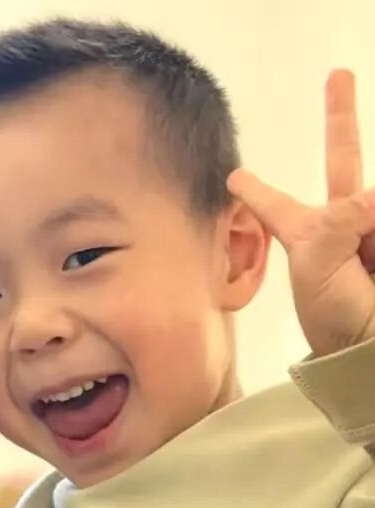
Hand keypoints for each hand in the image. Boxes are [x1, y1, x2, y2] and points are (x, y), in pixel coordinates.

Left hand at [228, 69, 374, 356]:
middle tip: (339, 74)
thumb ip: (338, 223)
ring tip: (368, 272)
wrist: (372, 345)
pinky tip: (373, 263)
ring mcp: (373, 226)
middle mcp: (342, 224)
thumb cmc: (336, 318)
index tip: (234, 176)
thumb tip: (369, 200)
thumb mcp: (319, 270)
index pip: (276, 206)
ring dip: (369, 236)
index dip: (257, 191)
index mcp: (307, 237)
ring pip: (371, 204)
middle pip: (343, 160)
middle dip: (340, 116)